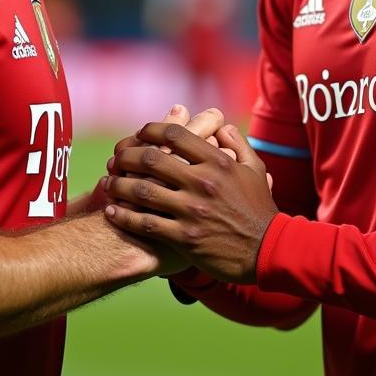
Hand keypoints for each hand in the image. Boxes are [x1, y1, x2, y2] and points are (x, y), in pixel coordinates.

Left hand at [104, 123, 278, 282]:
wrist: (268, 250)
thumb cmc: (260, 208)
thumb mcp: (255, 170)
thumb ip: (237, 144)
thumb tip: (220, 125)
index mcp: (217, 162)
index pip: (174, 135)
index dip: (150, 129)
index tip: (140, 133)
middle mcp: (202, 183)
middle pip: (151, 159)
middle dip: (126, 156)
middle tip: (116, 158)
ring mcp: (192, 211)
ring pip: (142, 191)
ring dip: (119, 185)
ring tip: (108, 183)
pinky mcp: (184, 238)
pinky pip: (145, 224)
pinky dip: (124, 216)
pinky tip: (112, 211)